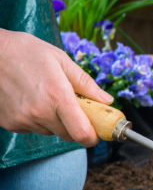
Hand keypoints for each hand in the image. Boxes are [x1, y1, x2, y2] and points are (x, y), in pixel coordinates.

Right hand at [0, 29, 113, 146]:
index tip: (98, 132)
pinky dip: (37, 120)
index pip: (81, 132)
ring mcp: (22, 119)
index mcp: (58, 96)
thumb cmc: (26, 52)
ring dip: (56, 121)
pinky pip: (32, 128)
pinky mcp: (9, 123)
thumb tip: (106, 100)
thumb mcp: (62, 61)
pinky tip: (31, 100)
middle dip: (77, 126)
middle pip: (68, 135)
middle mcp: (40, 112)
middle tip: (75, 108)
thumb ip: (86, 84)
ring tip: (47, 97)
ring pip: (50, 131)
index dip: (93, 137)